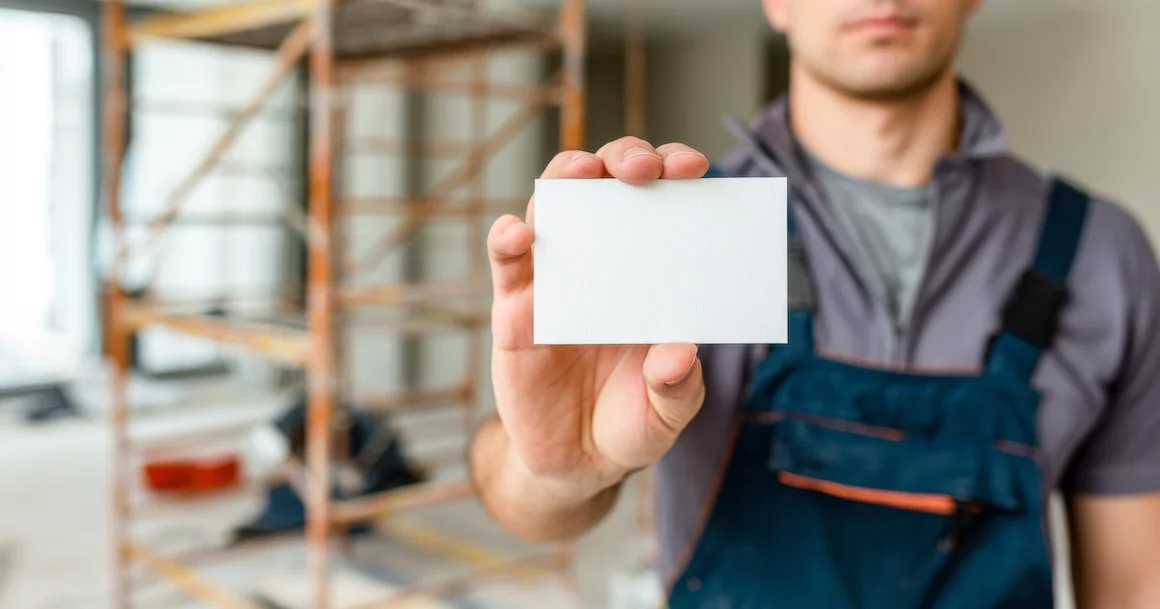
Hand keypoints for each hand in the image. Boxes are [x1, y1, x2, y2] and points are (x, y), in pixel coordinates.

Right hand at [487, 136, 710, 501]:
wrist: (577, 462)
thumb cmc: (631, 422)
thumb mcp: (668, 413)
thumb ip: (678, 387)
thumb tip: (679, 353)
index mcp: (651, 272)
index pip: (662, 203)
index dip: (674, 172)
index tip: (693, 168)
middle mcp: (604, 262)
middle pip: (607, 186)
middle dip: (624, 159)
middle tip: (643, 169)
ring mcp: (556, 278)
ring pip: (554, 205)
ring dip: (567, 178)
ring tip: (582, 175)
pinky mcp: (515, 307)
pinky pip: (507, 261)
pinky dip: (508, 237)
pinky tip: (519, 232)